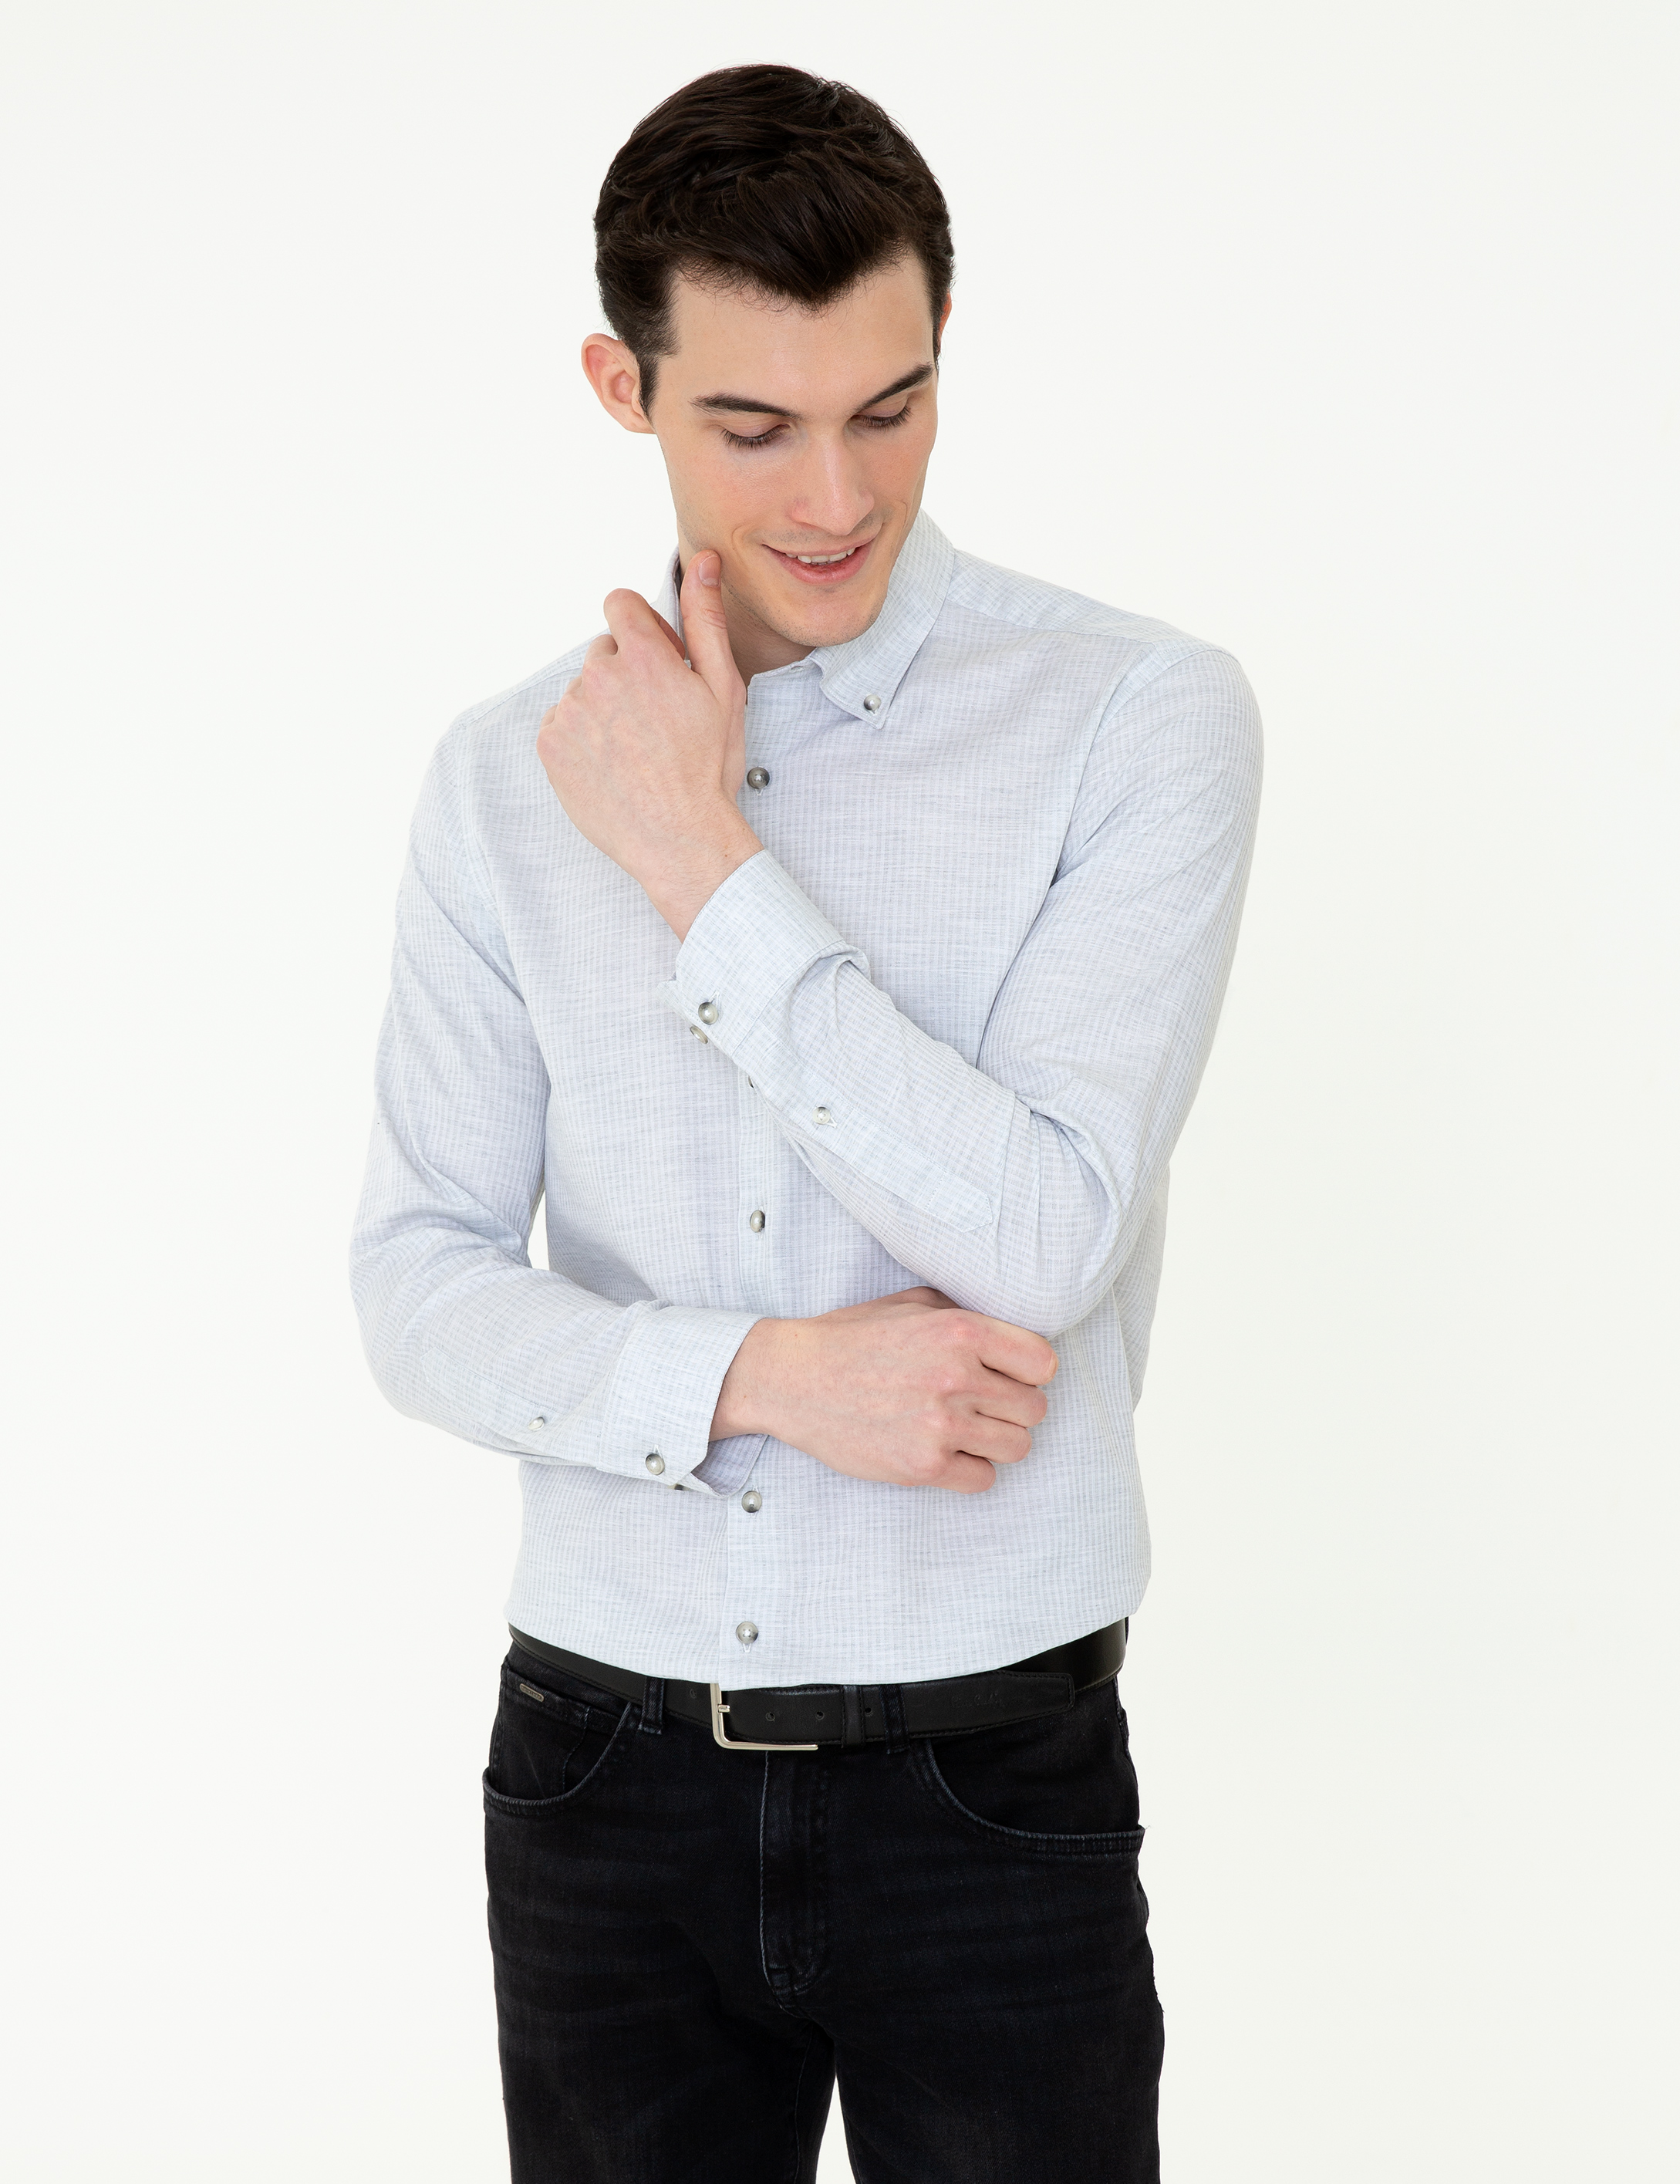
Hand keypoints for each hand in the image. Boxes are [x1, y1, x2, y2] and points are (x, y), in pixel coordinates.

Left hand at [535, 551, 761, 937]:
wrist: (679, 839)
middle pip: (603, 651)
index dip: (640, 628)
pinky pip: (561, 722)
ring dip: (604, 707)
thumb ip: (705, 618)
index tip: (656, 659)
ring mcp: (570, 710)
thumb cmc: (707, 768)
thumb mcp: (723, 689)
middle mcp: (600, 675)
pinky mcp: (550, 743)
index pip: (619, 604)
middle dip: (625, 674)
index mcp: (645, 656)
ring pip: (583, 690)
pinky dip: (581, 737)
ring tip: (635, 749)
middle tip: (655, 720)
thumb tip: (701, 560)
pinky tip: (612, 764)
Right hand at [712, 1287, 1057, 1494]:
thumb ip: (966, 1315)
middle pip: (1034, 1408)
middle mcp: (956, 1378)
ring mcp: (940, 1427)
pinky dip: (971, 1468)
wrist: (792, 1379)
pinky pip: (984, 1479)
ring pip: (1018, 1446)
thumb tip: (1013, 1333)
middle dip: (1014, 1406)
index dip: (1031, 1370)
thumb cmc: (851, 1337)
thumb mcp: (912, 1304)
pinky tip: (946, 1451)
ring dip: (997, 1439)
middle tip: (985, 1403)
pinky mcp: (922, 1466)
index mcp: (959, 1331)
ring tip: (968, 1428)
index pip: (1043, 1362)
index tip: (1011, 1374)